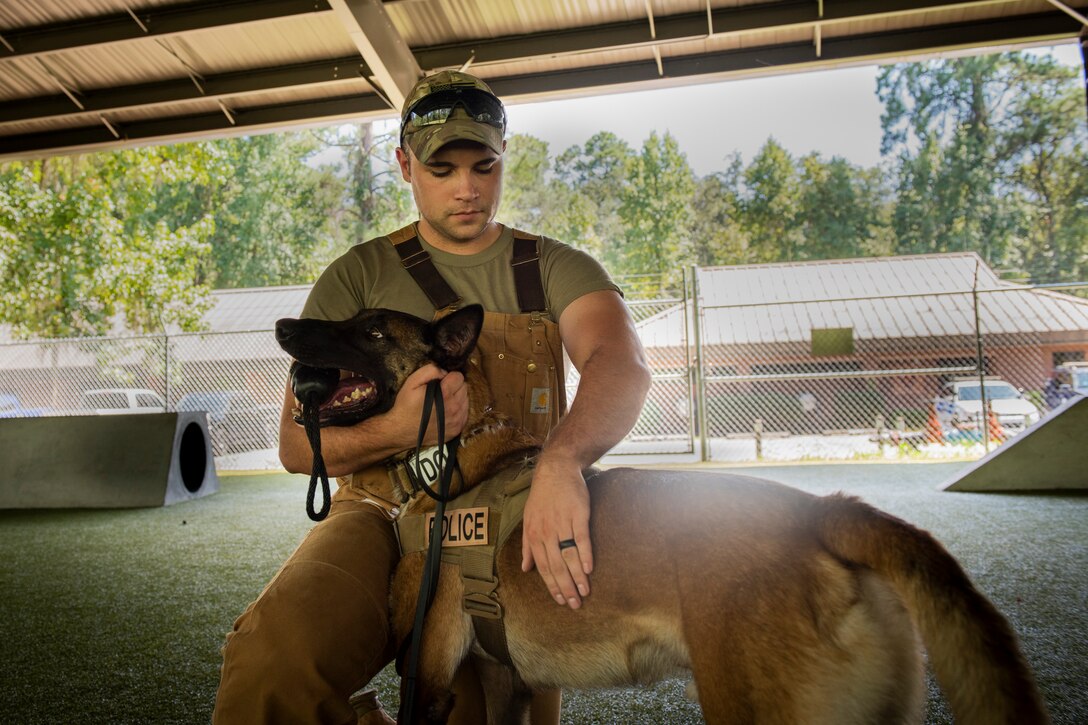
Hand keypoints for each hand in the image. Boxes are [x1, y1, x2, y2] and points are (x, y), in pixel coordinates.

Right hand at [380, 364, 467, 449]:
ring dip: (457, 398)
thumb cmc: (406, 405)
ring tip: (443, 402)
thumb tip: (444, 372)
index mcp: (445, 394)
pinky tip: (446, 412)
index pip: (459, 377)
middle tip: (441, 392)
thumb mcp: (412, 382)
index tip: (441, 382)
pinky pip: (465, 414)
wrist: (401, 431)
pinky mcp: (457, 430)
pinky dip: (458, 411)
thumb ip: (431, 371)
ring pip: (466, 401)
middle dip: (454, 387)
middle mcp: (454, 407)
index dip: (449, 377)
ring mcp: (457, 420)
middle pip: (464, 388)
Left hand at [520, 455, 591, 608]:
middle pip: (556, 565)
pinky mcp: (578, 515)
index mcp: (534, 535)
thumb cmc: (541, 497)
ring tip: (584, 592)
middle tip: (575, 604)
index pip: (543, 567)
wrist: (555, 470)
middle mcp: (547, 532)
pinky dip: (585, 555)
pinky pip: (581, 539)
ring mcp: (563, 523)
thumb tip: (525, 569)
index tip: (561, 600)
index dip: (552, 585)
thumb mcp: (528, 520)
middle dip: (565, 587)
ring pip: (569, 556)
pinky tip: (589, 569)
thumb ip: (527, 546)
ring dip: (577, 577)